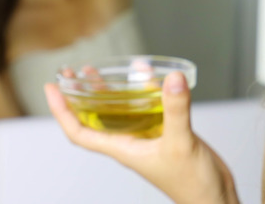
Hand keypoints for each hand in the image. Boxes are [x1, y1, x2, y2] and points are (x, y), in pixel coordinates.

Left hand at [45, 72, 238, 203]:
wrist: (213, 199)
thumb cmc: (192, 184)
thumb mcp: (180, 143)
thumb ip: (175, 110)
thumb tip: (172, 79)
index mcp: (124, 149)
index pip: (80, 132)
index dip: (62, 111)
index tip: (52, 88)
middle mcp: (131, 143)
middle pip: (96, 118)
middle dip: (81, 96)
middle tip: (72, 73)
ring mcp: (148, 139)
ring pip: (121, 113)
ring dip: (108, 93)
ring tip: (97, 73)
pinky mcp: (167, 134)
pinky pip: (148, 109)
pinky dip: (145, 92)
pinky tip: (148, 76)